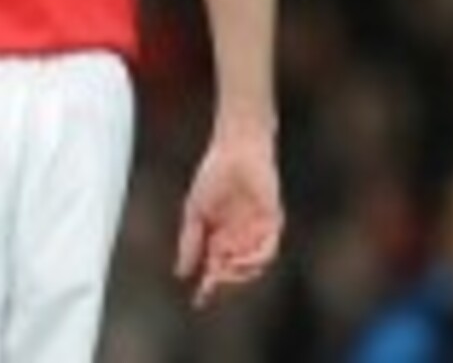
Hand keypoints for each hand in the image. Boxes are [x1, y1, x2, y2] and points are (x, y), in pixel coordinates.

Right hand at [176, 130, 283, 308]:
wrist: (234, 151)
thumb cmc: (213, 176)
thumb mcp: (194, 212)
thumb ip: (190, 242)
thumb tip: (181, 273)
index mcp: (220, 236)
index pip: (215, 268)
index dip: (208, 286)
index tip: (198, 301)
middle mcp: (239, 238)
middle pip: (234, 271)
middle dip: (224, 281)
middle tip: (213, 282)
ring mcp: (257, 232)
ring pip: (253, 265)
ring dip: (240, 273)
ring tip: (226, 271)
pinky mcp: (271, 222)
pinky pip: (268, 249)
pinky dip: (255, 259)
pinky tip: (241, 260)